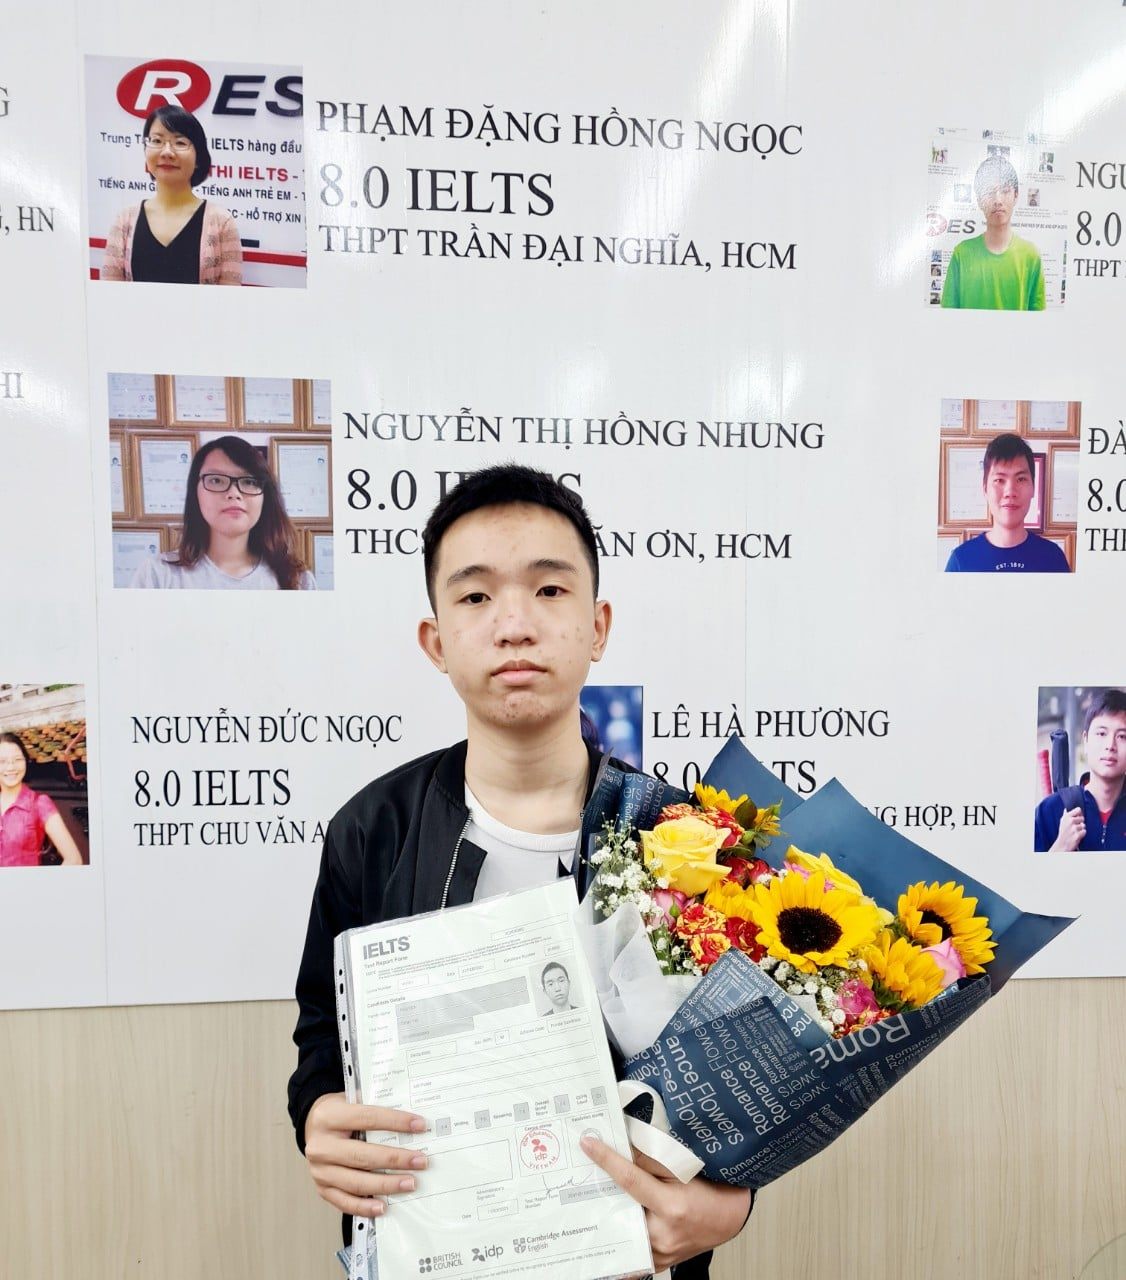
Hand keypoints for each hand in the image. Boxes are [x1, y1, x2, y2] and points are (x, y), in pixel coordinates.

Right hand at [304, 1093, 427, 1217]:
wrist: (313, 1125)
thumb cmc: (339, 1113)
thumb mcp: (352, 1100)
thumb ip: (375, 1108)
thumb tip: (411, 1122)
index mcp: (329, 1117)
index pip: (367, 1118)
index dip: (395, 1121)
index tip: (420, 1126)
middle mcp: (321, 1145)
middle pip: (362, 1155)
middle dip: (395, 1159)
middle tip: (420, 1161)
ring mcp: (320, 1170)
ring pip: (356, 1182)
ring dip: (386, 1184)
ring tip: (410, 1183)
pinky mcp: (322, 1188)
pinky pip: (344, 1202)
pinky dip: (365, 1206)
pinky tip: (383, 1206)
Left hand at [580, 1136, 750, 1270]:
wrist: (729, 1216)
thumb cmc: (710, 1189)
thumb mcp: (684, 1168)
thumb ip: (651, 1159)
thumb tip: (623, 1149)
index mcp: (671, 1207)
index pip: (630, 1179)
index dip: (607, 1159)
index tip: (588, 1144)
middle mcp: (663, 1234)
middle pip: (619, 1209)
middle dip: (602, 1193)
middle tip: (583, 1177)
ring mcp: (661, 1253)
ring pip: (623, 1233)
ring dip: (610, 1215)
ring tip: (595, 1199)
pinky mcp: (660, 1262)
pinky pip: (633, 1256)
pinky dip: (621, 1242)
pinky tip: (610, 1230)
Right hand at [1050, 806, 1085, 851]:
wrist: (1062, 844)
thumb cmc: (1063, 832)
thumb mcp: (1062, 822)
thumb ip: (1066, 815)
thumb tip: (1067, 809)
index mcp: (1066, 817)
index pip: (1078, 810)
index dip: (1079, 813)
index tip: (1077, 816)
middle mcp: (1070, 821)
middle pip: (1082, 818)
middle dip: (1080, 822)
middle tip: (1075, 826)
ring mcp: (1074, 828)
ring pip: (1084, 825)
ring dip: (1081, 829)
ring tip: (1075, 832)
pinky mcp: (1077, 835)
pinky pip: (1084, 831)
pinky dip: (1082, 834)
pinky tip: (1077, 835)